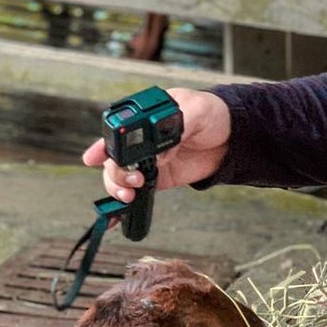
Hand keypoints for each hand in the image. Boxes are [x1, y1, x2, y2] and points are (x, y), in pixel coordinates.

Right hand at [82, 88, 231, 202]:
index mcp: (143, 118)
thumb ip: (176, 126)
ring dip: (118, 188)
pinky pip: (136, 193)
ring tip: (130, 195)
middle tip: (133, 179)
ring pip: (119, 177)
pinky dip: (122, 207)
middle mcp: (140, 140)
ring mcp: (148, 161)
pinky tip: (114, 217)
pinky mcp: (159, 180)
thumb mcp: (196, 110)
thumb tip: (158, 151)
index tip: (94, 158)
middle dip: (115, 171)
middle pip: (113, 158)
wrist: (232, 137)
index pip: (115, 131)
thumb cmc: (211, 113)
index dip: (103, 146)